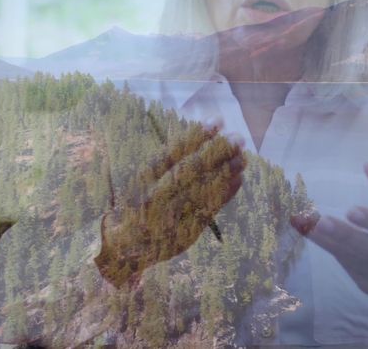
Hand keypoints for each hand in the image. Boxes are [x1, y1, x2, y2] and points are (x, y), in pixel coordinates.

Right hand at [96, 122, 245, 286]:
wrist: (124, 247)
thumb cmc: (138, 205)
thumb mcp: (143, 181)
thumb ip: (167, 164)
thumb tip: (202, 138)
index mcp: (144, 179)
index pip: (172, 152)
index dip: (196, 136)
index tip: (218, 121)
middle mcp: (154, 197)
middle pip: (189, 170)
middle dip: (216, 152)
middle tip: (238, 138)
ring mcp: (169, 216)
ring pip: (202, 190)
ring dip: (226, 172)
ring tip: (243, 158)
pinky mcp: (184, 232)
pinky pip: (208, 210)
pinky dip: (225, 194)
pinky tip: (239, 180)